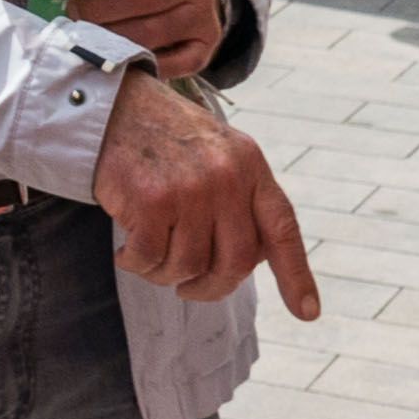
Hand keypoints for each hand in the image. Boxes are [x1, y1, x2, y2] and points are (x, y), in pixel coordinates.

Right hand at [92, 70, 317, 317]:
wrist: (111, 105)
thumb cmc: (165, 138)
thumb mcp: (219, 153)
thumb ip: (240, 198)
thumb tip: (247, 262)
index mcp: (250, 166)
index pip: (281, 228)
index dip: (296, 275)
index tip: (307, 312)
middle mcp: (226, 178)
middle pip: (235, 262)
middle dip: (212, 288)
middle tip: (190, 290)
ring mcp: (190, 190)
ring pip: (189, 266)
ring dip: (165, 274)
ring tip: (148, 258)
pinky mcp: (151, 201)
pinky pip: (151, 258)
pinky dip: (136, 264)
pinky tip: (126, 252)